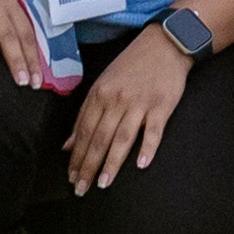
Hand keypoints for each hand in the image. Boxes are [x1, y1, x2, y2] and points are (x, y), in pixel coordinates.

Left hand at [67, 24, 202, 187]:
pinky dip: (147, 148)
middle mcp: (117, 99)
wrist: (165, 44)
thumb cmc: (132, 65)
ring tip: (103, 184)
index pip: (83, 131)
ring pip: (122, 138)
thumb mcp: (103, 84)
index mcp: (100, 93)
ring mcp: (140, 103)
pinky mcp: (162, 106)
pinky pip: (154, 131)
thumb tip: (68, 146)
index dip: (77, 156)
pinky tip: (140, 165)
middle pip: (99, 138)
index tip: (72, 177)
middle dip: (88, 166)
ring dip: (111, 163)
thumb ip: (86, 114)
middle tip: (81, 189)